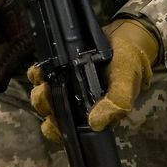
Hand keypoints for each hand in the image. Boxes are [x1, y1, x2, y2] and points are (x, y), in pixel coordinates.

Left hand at [27, 19, 159, 142]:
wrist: (126, 36)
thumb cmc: (129, 64)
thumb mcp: (127, 82)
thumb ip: (117, 102)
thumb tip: (96, 123)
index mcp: (93, 113)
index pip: (69, 129)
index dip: (56, 129)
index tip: (51, 121)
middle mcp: (77, 102)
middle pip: (52, 112)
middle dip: (44, 105)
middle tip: (45, 92)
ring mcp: (67, 86)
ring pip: (44, 95)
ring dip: (38, 91)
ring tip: (42, 81)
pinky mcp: (60, 69)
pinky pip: (42, 75)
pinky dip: (36, 74)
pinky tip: (39, 70)